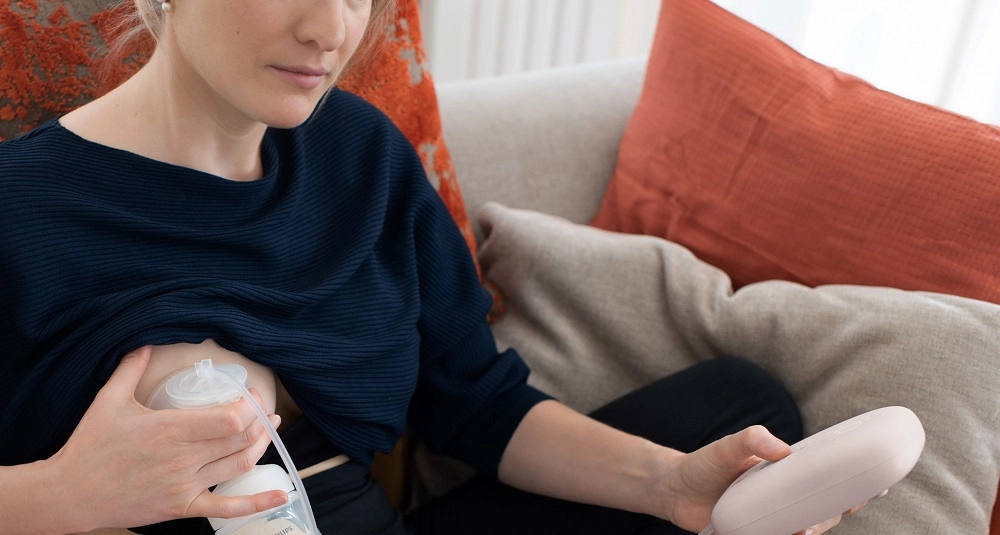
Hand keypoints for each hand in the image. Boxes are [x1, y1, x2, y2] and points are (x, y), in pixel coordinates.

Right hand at [50, 346, 285, 531]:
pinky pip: (226, 507)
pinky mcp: (182, 507)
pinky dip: (257, 503)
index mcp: (169, 429)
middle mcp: (182, 458)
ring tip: (269, 431)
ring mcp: (184, 485)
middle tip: (265, 410)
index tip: (252, 395)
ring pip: (238, 464)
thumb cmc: (89, 445)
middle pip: (240, 438)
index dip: (251, 406)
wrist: (69, 493)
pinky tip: (281, 494)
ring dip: (261, 446)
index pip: (229, 418)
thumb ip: (130, 368)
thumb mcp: (109, 401)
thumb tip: (146, 343)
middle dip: (261, 421)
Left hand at [658, 425, 845, 534]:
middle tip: (844, 509)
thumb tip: (782, 450)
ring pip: (805, 527)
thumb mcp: (727, 446)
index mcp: (784, 472)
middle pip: (822, 507)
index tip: (874, 487)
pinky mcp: (758, 534)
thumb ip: (752, 440)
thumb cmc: (704, 464)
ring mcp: (772, 516)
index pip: (824, 476)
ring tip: (806, 531)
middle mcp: (782, 496)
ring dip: (814, 529)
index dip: (851, 482)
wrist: (673, 490)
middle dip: (838, 510)